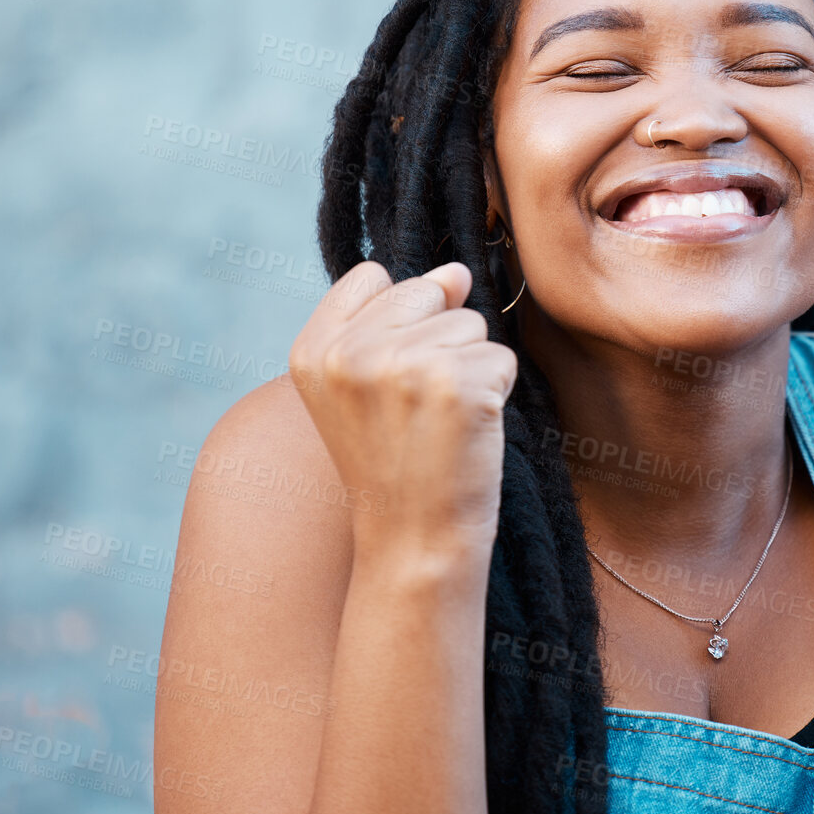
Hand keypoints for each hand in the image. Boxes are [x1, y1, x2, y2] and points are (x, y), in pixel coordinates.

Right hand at [287, 260, 517, 565]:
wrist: (414, 542)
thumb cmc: (394, 465)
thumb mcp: (361, 389)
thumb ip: (393, 319)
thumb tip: (457, 271)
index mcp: (311, 350)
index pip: (372, 277)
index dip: (399, 319)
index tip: (390, 379)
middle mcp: (349, 353)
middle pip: (428, 292)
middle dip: (440, 341)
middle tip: (419, 408)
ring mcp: (402, 365)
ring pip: (471, 325)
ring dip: (470, 370)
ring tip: (440, 423)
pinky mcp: (458, 384)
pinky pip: (502, 358)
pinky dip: (497, 394)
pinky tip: (467, 433)